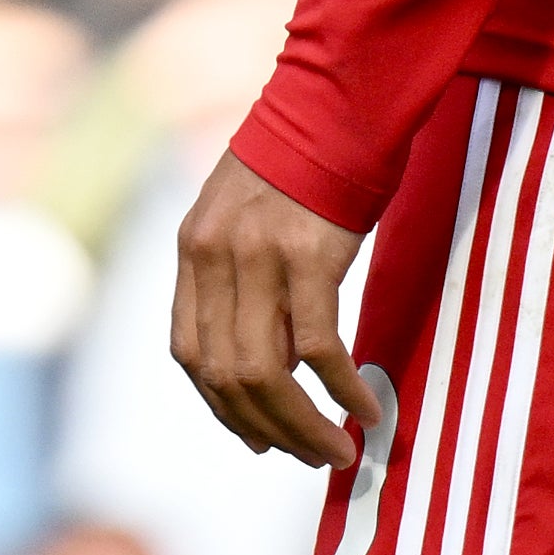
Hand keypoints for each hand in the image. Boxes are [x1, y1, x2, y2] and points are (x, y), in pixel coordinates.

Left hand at [169, 149, 372, 467]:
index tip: (256, 436)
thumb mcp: (245, 212)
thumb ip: (239, 277)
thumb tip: (272, 358)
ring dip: (301, 425)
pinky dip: (340, 389)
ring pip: (266, 373)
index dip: (220, 406)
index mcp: (193, 247)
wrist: (338, 99)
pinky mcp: (309, 255)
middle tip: (307, 455)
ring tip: (336, 450)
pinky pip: (319, 346)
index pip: (189, 353)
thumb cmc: (304, 157)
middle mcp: (215, 256)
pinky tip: (364, 408)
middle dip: (267, 429)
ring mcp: (258, 256)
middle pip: (226, 375)